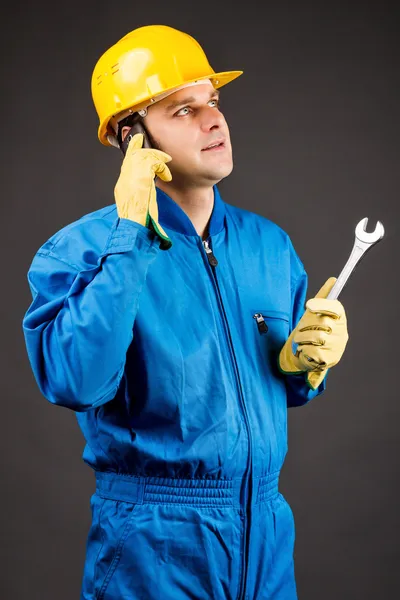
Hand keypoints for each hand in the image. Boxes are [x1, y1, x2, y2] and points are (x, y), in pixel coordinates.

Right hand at [114, 133, 172, 248]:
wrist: (135, 231)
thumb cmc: (139, 223)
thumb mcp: (140, 206)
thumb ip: (142, 193)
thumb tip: (148, 185)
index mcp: (123, 188)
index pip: (127, 163)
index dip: (134, 150)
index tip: (139, 141)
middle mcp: (124, 182)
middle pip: (133, 157)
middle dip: (145, 150)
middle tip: (159, 152)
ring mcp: (130, 180)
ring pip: (142, 158)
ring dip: (156, 159)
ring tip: (165, 162)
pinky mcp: (140, 181)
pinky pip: (150, 164)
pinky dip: (160, 166)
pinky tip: (166, 173)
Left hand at [278, 277, 348, 389]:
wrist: (306, 355)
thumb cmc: (310, 331)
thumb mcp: (314, 314)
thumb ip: (322, 298)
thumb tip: (333, 280)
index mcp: (340, 320)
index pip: (337, 309)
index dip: (323, 305)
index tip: (308, 305)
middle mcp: (342, 333)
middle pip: (323, 322)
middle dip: (306, 325)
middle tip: (300, 330)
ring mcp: (337, 347)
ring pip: (317, 337)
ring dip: (302, 338)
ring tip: (300, 340)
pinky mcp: (328, 360)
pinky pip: (312, 350)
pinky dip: (303, 349)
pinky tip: (304, 350)